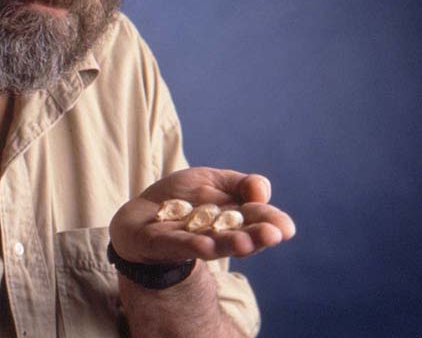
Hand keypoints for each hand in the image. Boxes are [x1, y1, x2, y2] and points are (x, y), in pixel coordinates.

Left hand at [109, 167, 295, 263]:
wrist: (140, 213)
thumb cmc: (182, 198)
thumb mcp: (212, 181)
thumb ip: (240, 184)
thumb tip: (262, 191)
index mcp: (232, 219)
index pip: (256, 219)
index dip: (271, 222)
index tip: (285, 227)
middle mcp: (216, 234)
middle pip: (239, 236)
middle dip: (256, 236)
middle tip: (273, 235)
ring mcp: (191, 241)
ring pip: (213, 244)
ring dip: (230, 243)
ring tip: (245, 243)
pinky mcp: (163, 245)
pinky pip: (179, 245)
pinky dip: (191, 245)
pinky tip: (205, 245)